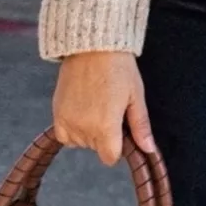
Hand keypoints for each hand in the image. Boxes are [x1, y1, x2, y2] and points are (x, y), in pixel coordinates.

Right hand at [52, 49, 157, 166]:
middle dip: (105, 136)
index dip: (118, 148)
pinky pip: (63, 136)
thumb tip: (149, 150)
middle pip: (96, 148)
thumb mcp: (135, 97)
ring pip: (80, 142)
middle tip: (109, 110)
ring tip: (95, 107)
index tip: (120, 132)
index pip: (110, 158)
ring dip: (87, 132)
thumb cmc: (118, 69)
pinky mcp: (56, 113)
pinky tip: (81, 113)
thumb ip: (140, 127)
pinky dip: (71, 130)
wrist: (91, 46)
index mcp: (106, 127)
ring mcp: (67, 121)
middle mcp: (84, 128)